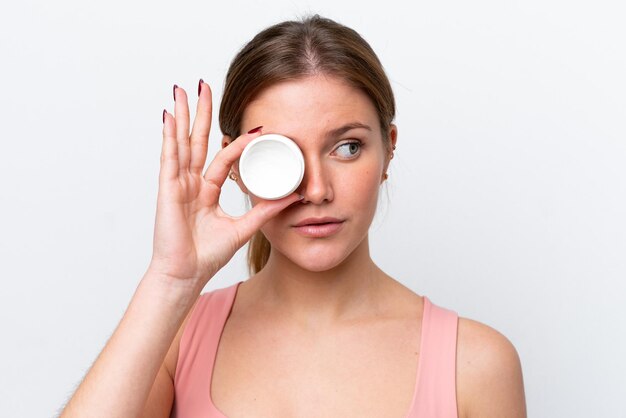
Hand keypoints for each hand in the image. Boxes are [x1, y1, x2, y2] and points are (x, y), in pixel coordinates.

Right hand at [148, 81, 301, 286]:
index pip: (222, 158)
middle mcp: (190, 183)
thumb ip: (264, 211)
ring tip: (184, 90)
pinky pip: (169, 157)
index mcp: (206, 191)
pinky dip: (169, 136)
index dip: (237, 141)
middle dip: (201, 114)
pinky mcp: (167, 189)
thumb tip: (292, 196)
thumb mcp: (242, 228)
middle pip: (197, 141)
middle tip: (206, 86)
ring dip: (184, 116)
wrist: (186, 275)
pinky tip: (170, 116)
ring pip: (182, 142)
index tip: (255, 126)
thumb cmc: (206, 256)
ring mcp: (177, 184)